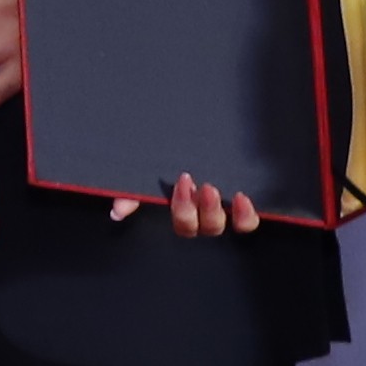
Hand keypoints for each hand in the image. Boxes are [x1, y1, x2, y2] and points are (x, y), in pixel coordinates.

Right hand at [103, 175, 272, 237]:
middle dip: (203, 209)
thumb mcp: (149, 174)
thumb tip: (118, 211)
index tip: (184, 183)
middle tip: (203, 186)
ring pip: (224, 227)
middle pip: (204, 228)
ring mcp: (226, 214)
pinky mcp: (244, 207)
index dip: (183, 209)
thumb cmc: (169, 159)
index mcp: (184, 212)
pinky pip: (247, 224)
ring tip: (217, 190)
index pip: (183, 223)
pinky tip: (242, 198)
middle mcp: (205, 217)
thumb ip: (132, 193)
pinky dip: (245, 215)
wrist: (196, 137)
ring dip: (219, 212)